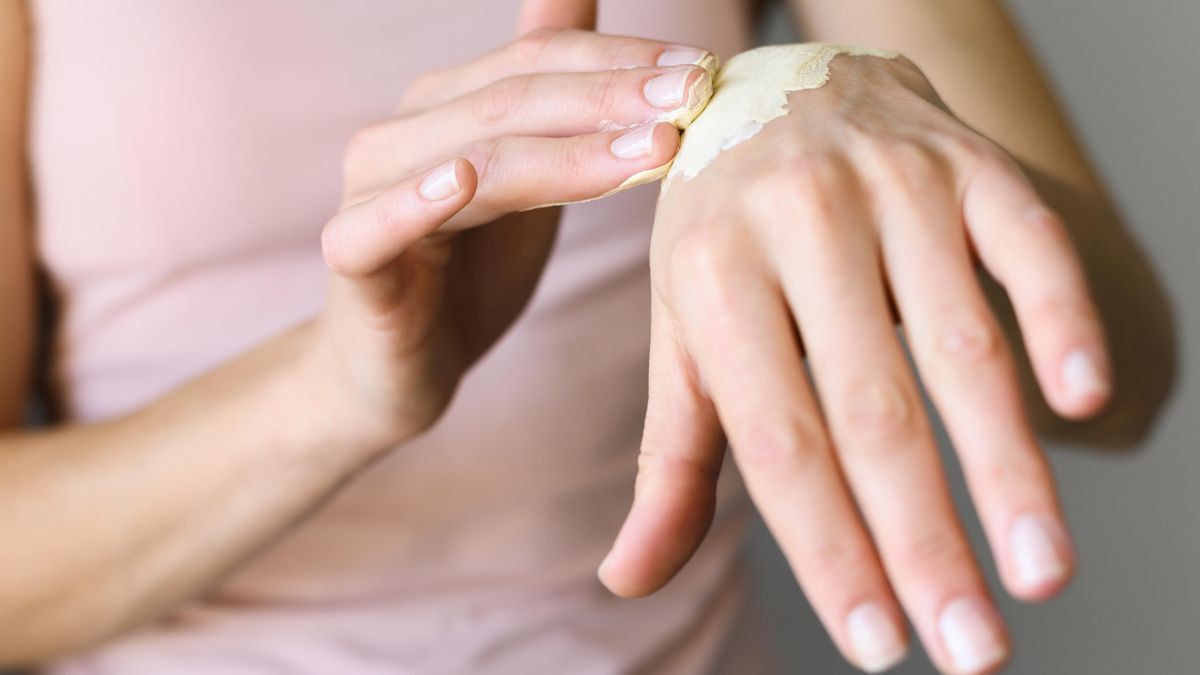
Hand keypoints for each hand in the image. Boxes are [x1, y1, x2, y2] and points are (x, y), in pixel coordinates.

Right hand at [300, 0, 712, 451]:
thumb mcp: (527, 183)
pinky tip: (461, 183)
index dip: (623, 59)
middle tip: (692, 98)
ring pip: (473, 158)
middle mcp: (402, 133)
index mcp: (446, 105)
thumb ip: (551, 100)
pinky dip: (417, 202)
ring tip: (647, 149)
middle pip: (513, 99)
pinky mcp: (349, 258)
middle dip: (612, 96)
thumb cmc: (467, 273)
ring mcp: (368, 192)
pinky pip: (378, 226)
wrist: (391, 371)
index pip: (541, 60)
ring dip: (563, 152)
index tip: (702, 69)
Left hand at [600, 52, 1111, 672]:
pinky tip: (1083, 402)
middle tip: (971, 648)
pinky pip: (1028, 244)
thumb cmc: (722, 234)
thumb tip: (627, 580)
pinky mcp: (968, 163)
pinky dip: (1060, 320)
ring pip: (960, 343)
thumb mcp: (682, 331)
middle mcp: (799, 225)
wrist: (774, 85)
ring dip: (1009, 467)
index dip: (828, 548)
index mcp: (713, 277)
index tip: (878, 645)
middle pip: (873, 410)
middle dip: (926, 541)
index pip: (779, 440)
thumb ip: (670, 459)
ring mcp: (891, 187)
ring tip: (1041, 572)